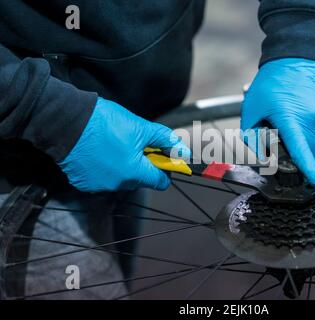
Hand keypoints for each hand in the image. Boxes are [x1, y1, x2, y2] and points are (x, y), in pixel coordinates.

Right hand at [58, 97, 190, 191]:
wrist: (66, 121)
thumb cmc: (105, 123)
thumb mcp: (141, 127)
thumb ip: (165, 141)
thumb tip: (184, 152)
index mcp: (135, 173)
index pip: (161, 181)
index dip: (165, 168)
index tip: (161, 156)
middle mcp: (118, 185)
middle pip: (141, 179)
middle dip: (142, 163)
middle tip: (134, 143)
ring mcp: (99, 186)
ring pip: (122, 179)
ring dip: (123, 166)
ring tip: (114, 145)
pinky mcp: (84, 183)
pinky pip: (102, 179)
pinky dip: (105, 168)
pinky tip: (99, 152)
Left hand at [241, 58, 314, 187]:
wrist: (298, 51)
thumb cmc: (272, 80)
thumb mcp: (252, 108)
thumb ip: (252, 136)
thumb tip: (262, 156)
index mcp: (292, 117)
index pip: (301, 150)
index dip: (308, 169)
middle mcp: (314, 116)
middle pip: (305, 146)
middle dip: (294, 145)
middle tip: (281, 126)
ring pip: (313, 135)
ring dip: (302, 131)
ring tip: (292, 109)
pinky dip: (311, 120)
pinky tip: (303, 104)